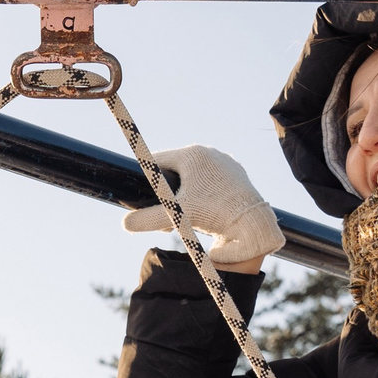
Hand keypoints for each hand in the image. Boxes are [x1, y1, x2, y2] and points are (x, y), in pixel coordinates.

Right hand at [123, 145, 284, 271]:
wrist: (253, 223)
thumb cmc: (213, 214)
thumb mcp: (176, 216)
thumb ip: (148, 219)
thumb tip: (124, 224)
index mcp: (191, 155)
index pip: (158, 161)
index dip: (146, 177)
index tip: (139, 193)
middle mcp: (209, 153)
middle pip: (176, 169)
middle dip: (166, 192)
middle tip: (162, 215)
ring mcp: (225, 162)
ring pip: (195, 176)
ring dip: (183, 194)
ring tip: (182, 218)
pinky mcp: (236, 175)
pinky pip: (212, 181)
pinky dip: (202, 194)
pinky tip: (203, 212)